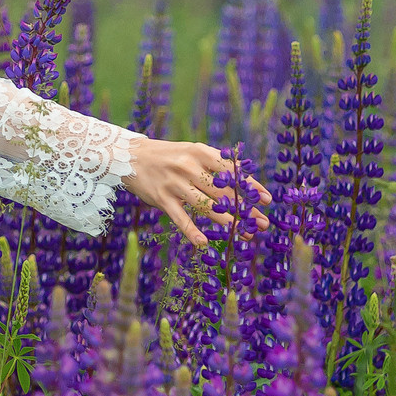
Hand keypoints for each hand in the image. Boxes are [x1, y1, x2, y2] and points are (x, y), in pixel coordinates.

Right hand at [122, 136, 262, 250]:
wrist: (128, 156)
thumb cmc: (168, 156)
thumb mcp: (192, 151)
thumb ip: (214, 164)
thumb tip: (243, 182)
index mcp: (201, 152)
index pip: (232, 171)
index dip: (251, 186)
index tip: (267, 200)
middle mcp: (189, 166)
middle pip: (223, 192)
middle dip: (246, 210)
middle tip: (262, 224)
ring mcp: (174, 183)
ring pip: (206, 207)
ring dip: (228, 223)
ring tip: (244, 235)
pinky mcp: (161, 198)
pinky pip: (180, 219)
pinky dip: (192, 232)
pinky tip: (204, 244)